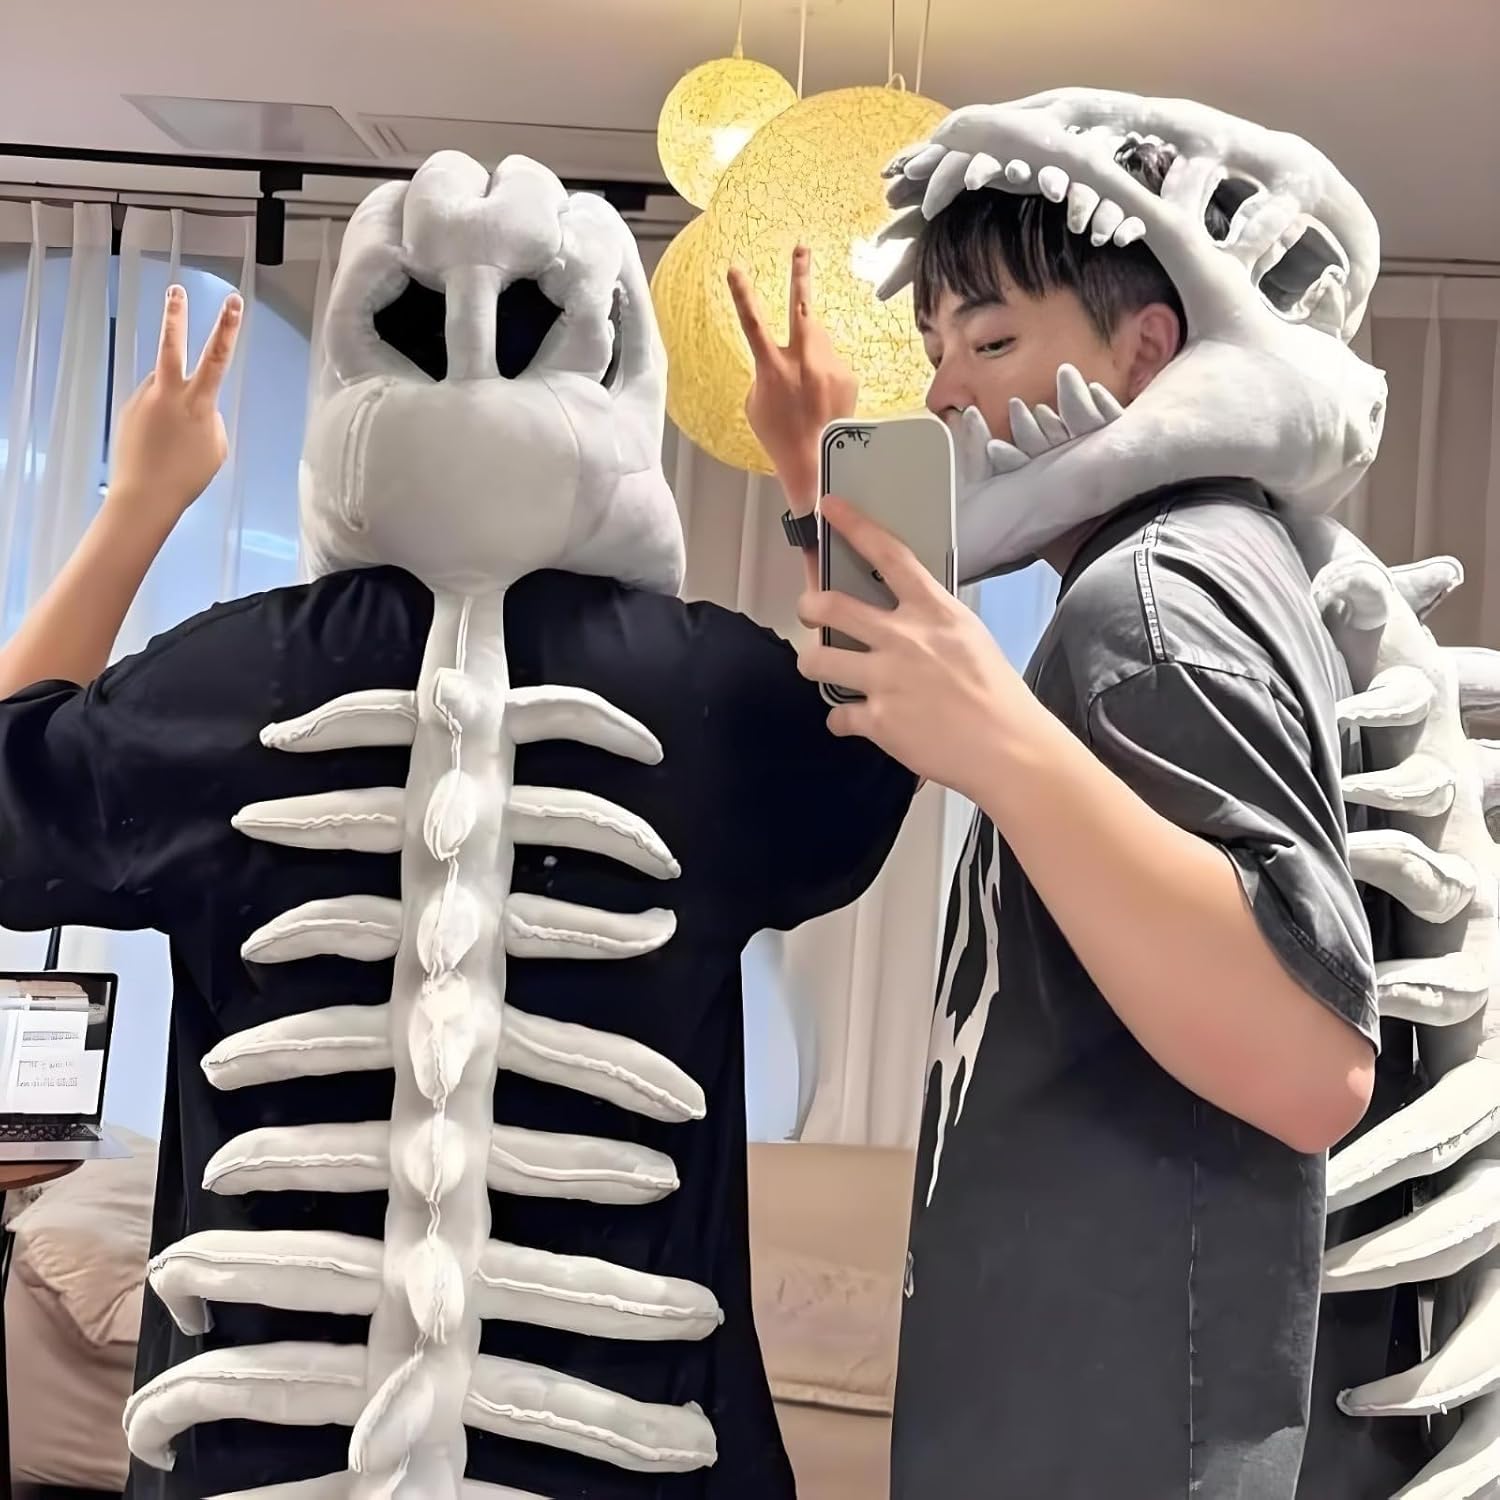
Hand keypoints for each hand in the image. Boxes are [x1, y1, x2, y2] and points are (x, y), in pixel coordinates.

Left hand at [108, 285, 242, 524]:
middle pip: (171, 345)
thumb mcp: (216, 446)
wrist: (145, 495)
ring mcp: (145, 398)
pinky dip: (159, 421)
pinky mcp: (130, 409)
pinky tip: (159, 445)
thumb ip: (210, 417)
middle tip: (176, 290)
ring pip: (164, 387)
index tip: (233, 302)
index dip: (228, 328)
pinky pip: (152, 406)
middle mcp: (168, 393)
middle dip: (176, 316)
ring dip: (172, 404)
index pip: (217, 357)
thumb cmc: (188, 475)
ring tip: (173, 439)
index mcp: (197, 402)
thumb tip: (196, 404)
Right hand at [727, 246, 856, 504]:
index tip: (735, 268)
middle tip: (802, 249)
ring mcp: (828, 365)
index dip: (742, 293)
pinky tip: (824, 400)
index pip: (752, 322)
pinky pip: (832, 365)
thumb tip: (782, 360)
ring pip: (818, 343)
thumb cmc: (780, 437)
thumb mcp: (757, 404)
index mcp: (771, 367)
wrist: (818, 462)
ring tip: (808, 386)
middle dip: (800, 274)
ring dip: (811, 354)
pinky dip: (825, 377)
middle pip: (801, 307)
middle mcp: (802, 361)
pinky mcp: (848, 374)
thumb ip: (767, 373)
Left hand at [796, 497, 1041, 797]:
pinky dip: (842, 720)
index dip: (854, 526)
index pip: (888, 554)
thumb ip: (931, 620)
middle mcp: (903, 639)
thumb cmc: (997, 695)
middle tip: (810, 610)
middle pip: (830, 606)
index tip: (829, 508)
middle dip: (809, 605)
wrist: (1008, 749)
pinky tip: (854, 721)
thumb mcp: (969, 636)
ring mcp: (886, 680)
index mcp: (933, 611)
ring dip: (813, 663)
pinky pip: (837, 714)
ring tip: (823, 668)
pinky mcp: (878, 720)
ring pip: (817, 660)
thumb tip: (902, 616)